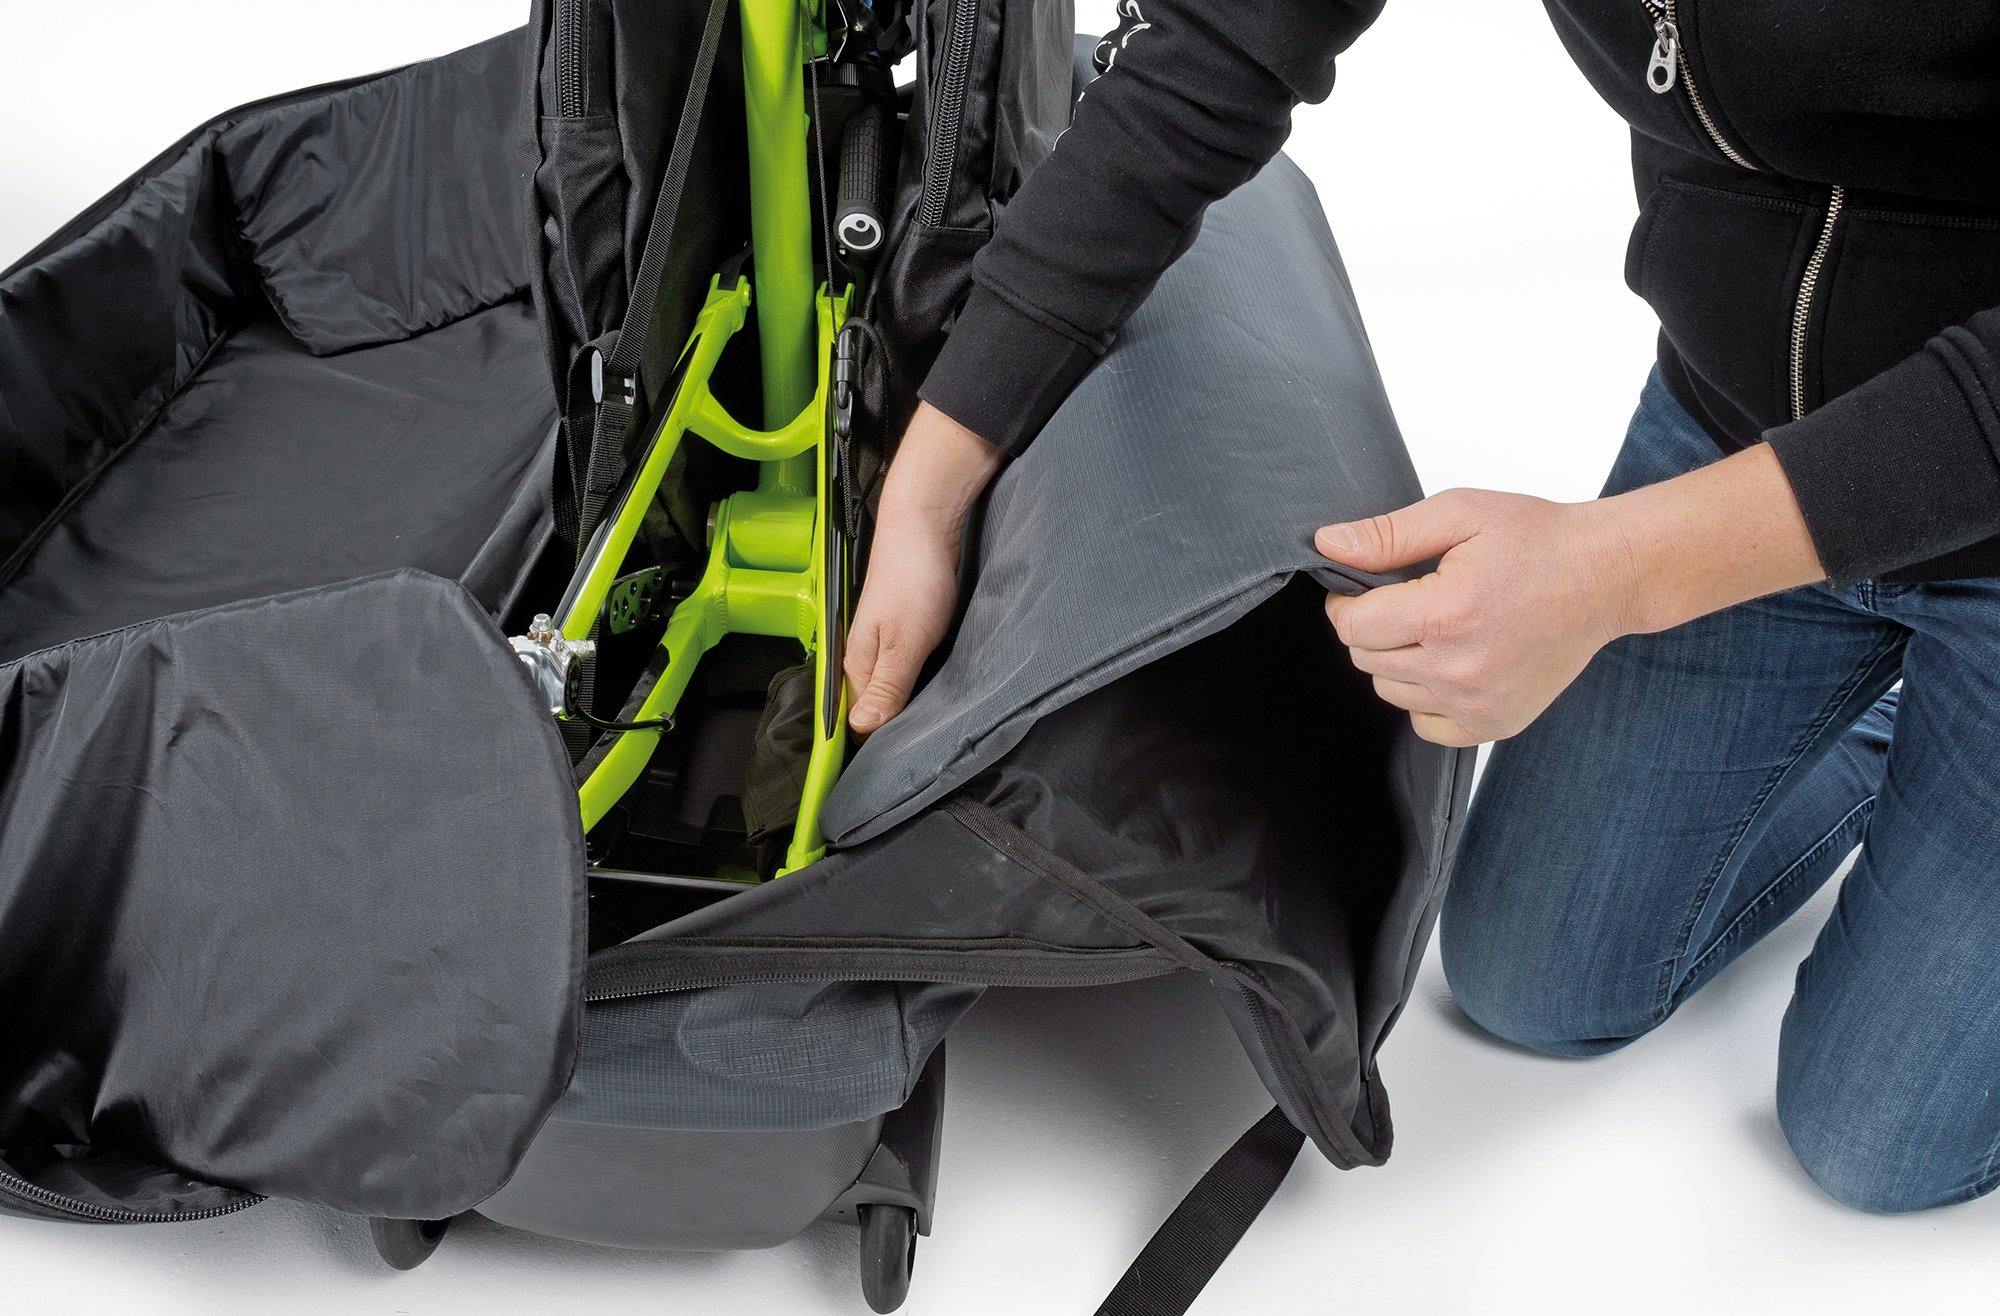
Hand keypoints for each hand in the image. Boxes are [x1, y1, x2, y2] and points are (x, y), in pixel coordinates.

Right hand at [845, 402, 1004, 734]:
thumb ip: (887, 687)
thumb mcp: (905, 642)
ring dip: (914, 708)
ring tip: (939, 732)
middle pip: (877, 710)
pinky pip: (910, 672)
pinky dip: (924, 684)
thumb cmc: (914, 579)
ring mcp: (886, 645)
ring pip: (896, 691)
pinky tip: (942, 693)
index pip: (860, 722)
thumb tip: (862, 730)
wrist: (925, 522)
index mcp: (857, 665)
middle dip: (899, 731)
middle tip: (930, 755)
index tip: (905, 768)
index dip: (880, 745)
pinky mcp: (906, 634)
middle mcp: (866, 659)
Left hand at [1317, 444, 1824, 746]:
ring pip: (1390, 692)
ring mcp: (1479, 703)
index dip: (1347, 602)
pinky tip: (1450, 662)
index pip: (1351, 627)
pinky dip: (1425, 697)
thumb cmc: (1539, 540)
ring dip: (1396, 661)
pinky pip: (1426, 724)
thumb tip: (1328, 545)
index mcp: (1446, 613)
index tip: (1365, 587)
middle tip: (1411, 598)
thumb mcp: (1460, 514)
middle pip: (1367, 660)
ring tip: (1436, 626)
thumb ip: (1387, 535)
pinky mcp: (1496, 724)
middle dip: (1374, 627)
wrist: (1608, 576)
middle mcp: (1459, 668)